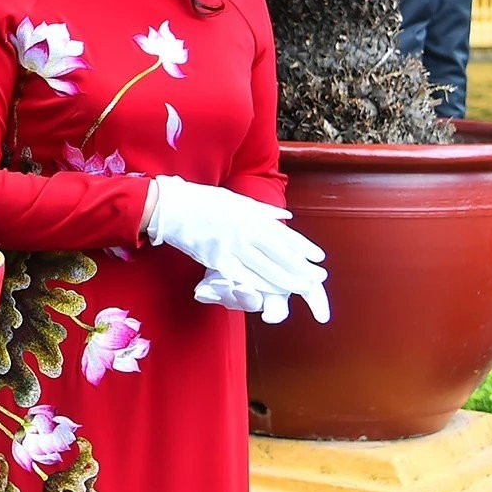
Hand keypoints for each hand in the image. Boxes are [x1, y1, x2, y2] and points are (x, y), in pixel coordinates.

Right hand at [148, 176, 330, 323]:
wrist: (171, 207)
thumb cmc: (203, 201)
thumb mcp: (236, 200)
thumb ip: (263, 211)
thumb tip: (287, 217)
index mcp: (251, 215)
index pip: (283, 233)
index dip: (303, 247)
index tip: (319, 257)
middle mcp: (245, 230)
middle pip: (279, 253)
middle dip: (300, 267)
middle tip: (318, 277)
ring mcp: (231, 245)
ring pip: (264, 267)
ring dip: (285, 279)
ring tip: (302, 287)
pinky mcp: (216, 259)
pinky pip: (242, 275)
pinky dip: (259, 284)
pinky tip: (272, 291)